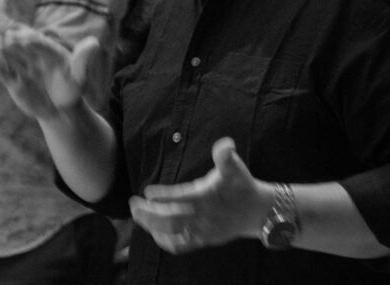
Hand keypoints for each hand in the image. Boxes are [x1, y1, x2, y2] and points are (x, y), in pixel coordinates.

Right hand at [0, 30, 99, 121]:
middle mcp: (33, 55)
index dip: (30, 38)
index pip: (37, 40)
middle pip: (18, 43)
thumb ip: (83, 59)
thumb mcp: (80, 75)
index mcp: (49, 50)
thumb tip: (94, 42)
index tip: (24, 38)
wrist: (61, 111)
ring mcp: (22, 67)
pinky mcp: (13, 81)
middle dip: (11, 40)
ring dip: (0, 50)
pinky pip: (1, 71)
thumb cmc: (72, 90)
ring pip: (7, 55)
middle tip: (7, 39)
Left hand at [129, 137, 268, 254]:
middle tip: (133, 204)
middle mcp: (203, 216)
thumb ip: (226, 156)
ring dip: (152, 226)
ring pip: (172, 233)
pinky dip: (164, 241)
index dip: (164, 196)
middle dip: (149, 214)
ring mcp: (202, 231)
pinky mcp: (202, 240)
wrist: (257, 211)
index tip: (147, 192)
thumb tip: (225, 144)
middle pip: (171, 220)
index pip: (182, 198)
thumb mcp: (235, 167)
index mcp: (208, 197)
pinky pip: (180, 245)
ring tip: (138, 215)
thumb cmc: (241, 185)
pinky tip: (154, 231)